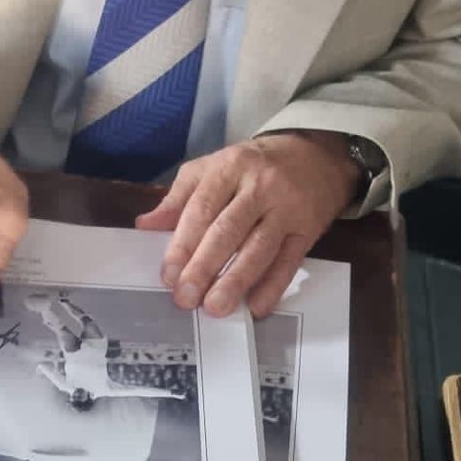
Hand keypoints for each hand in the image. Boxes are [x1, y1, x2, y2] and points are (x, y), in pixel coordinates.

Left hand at [135, 132, 359, 318]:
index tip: (168, 276)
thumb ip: (179, 197)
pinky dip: (273, 286)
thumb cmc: (253, 165)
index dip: (183, 244)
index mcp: (229, 168)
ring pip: (259, 248)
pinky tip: (256, 306)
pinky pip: (289, 261)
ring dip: (236, 281)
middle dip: (204, 267)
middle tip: (186, 298)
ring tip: (216, 307)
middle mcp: (259, 187)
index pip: (201, 209)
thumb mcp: (213, 168)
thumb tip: (145, 225)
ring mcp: (287, 208)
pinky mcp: (308, 229)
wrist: (315, 153)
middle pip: (228, 230)